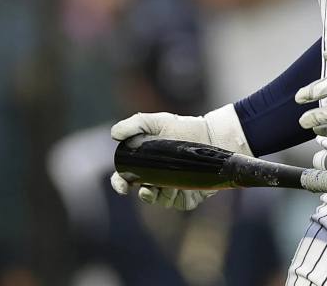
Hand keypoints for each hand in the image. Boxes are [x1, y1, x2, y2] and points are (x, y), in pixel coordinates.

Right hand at [110, 106, 250, 210]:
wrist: (212, 134)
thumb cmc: (183, 128)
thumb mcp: (159, 121)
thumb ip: (136, 124)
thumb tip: (114, 134)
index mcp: (144, 166)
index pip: (124, 179)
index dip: (120, 184)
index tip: (123, 186)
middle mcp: (156, 181)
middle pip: (144, 194)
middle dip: (144, 194)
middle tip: (148, 189)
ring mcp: (172, 189)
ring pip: (161, 201)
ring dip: (161, 197)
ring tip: (168, 185)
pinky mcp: (189, 196)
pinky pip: (180, 203)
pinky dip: (178, 199)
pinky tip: (181, 188)